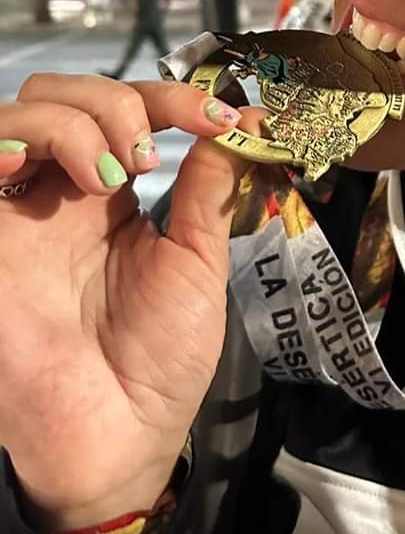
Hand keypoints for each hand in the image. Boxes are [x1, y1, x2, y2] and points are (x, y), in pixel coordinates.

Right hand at [0, 74, 256, 530]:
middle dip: (117, 103)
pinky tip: (33, 162)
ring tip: (111, 175)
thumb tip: (250, 119)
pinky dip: (4, 140)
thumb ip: (211, 188)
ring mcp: (16, 214)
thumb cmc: (157, 362)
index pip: (130, 109)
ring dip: (73, 122)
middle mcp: (59, 195)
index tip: (223, 118)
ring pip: (20, 113)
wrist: (116, 438)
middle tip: (148, 156)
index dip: (174, 96)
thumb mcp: (198, 262)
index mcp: (113, 198)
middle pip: (64, 95)